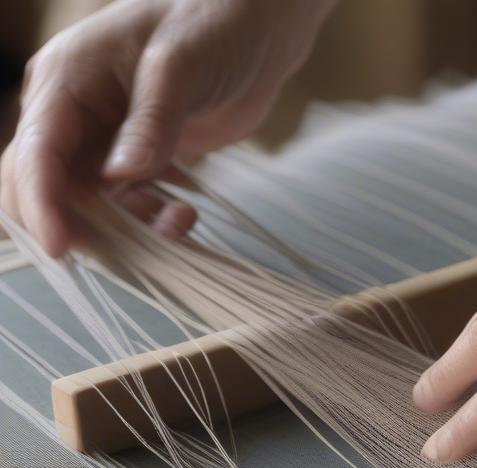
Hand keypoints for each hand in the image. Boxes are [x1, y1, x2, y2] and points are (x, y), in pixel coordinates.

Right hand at [1, 0, 334, 255]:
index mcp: (65, 80)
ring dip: (128, 230)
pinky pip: (130, 209)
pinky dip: (152, 224)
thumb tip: (120, 175)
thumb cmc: (212, 23)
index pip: (35, 153)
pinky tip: (187, 216)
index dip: (42, 204)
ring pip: (92, 209)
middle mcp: (74, 116)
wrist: (256, 31)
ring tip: (180, 221)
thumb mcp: (180, 64)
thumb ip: (152, 121)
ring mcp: (105, 142)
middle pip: (49, 189)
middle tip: (132, 249)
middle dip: (82, 227)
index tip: (62, 248)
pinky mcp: (140, 162)